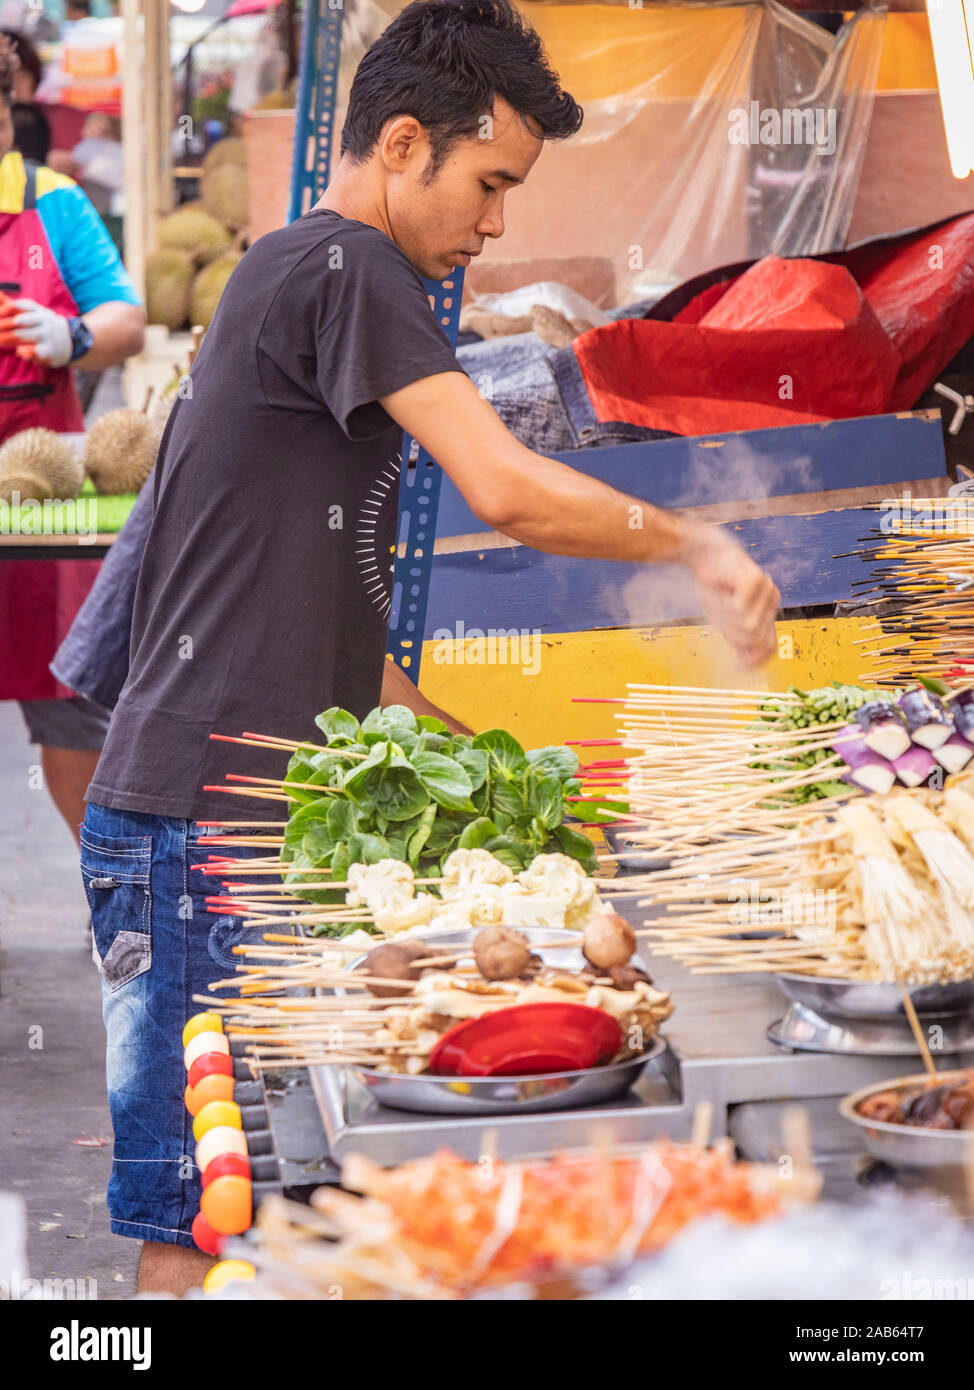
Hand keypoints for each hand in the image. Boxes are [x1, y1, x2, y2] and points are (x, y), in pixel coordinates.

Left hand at [9, 300, 72, 366]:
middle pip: (18, 320)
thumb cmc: (41, 326)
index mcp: (36, 310)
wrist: (70, 340)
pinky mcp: (49, 351)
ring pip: (24, 335)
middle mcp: (42, 320)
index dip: (4, 309)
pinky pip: (36, 351)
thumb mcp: (30, 313)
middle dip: (2, 325)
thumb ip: (12, 306)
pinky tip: (19, 351)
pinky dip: (26, 351)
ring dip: (7, 338)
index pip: (17, 306)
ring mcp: (47, 335)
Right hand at [681, 524, 779, 666]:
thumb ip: (738, 637)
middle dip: (731, 633)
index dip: (754, 659)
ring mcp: (767, 589)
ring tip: (718, 598)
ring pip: (748, 625)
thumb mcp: (726, 617)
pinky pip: (740, 608)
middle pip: (754, 638)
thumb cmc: (715, 585)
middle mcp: (772, 600)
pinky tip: (716, 584)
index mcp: (768, 611)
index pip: (769, 647)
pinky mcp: (755, 580)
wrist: (704, 552)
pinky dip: (723, 601)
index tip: (737, 664)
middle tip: (719, 614)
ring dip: (726, 617)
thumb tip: (744, 668)